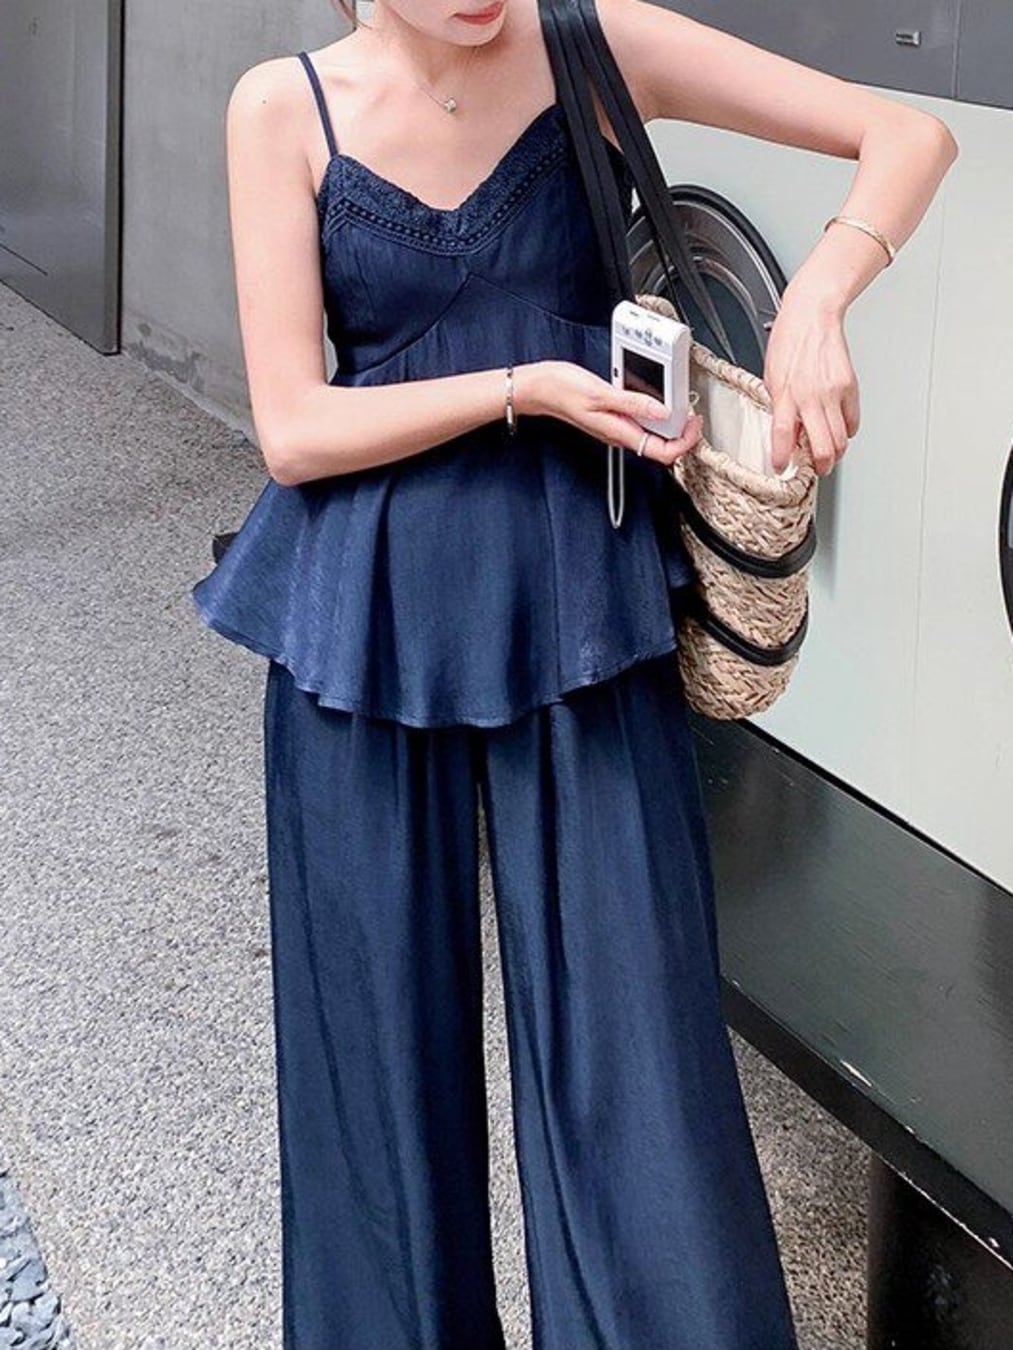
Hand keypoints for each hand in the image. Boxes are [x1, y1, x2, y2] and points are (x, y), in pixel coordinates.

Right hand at [517, 360, 701, 467]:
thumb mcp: (602, 393)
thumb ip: (634, 403)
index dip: (684, 442)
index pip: (663, 453)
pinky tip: (656, 394)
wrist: (539, 388)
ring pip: (652, 433)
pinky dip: (654, 410)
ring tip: (679, 402)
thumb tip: (663, 412)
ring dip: (669, 421)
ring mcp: (618, 426)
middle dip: (682, 432)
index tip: (693, 424)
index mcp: (621, 432)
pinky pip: (641, 420)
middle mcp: (621, 433)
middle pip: (662, 445)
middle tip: (691, 411)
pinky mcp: (614, 415)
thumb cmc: (562, 390)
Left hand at [762, 284, 860, 475]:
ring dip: (835, 454)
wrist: (813, 315)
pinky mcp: (850, 387)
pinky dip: (847, 432)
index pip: (782, 437)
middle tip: (816, 469)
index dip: (782, 458)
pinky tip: (839, 431)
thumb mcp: (771, 377)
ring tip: (827, 455)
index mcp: (786, 394)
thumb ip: (778, 406)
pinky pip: (852, 421)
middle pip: (821, 447)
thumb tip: (784, 432)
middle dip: (819, 466)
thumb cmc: (789, 341)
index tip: (781, 468)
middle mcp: (811, 396)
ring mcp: (833, 393)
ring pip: (840, 439)